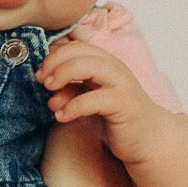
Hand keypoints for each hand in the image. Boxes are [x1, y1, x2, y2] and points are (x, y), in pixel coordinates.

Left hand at [37, 40, 164, 167]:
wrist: (146, 139)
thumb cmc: (115, 118)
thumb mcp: (85, 102)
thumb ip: (68, 92)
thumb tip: (48, 88)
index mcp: (104, 62)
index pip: (75, 47)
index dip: (53, 56)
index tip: (40, 74)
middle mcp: (113, 67)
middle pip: (79, 51)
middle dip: (54, 63)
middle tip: (42, 81)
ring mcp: (121, 83)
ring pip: (89, 66)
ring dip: (63, 75)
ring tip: (50, 94)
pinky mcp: (124, 103)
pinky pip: (95, 98)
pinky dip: (73, 106)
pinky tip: (62, 117)